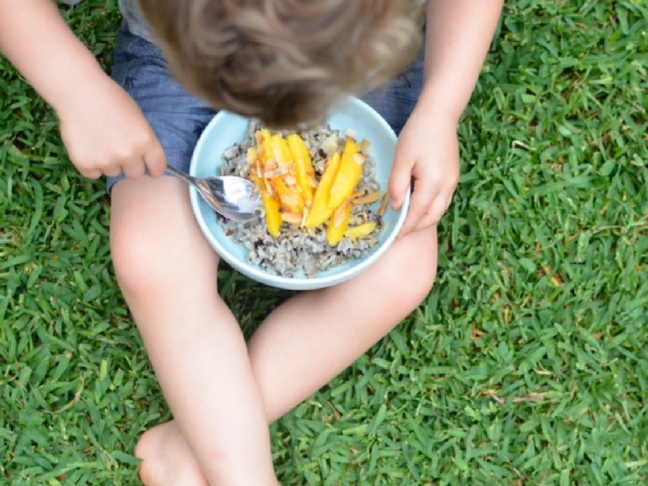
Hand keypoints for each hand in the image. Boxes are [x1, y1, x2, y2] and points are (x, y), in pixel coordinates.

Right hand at [55, 73, 165, 179]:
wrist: (79, 91)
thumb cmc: (110, 99)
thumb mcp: (138, 119)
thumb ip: (143, 141)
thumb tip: (144, 160)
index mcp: (145, 141)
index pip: (158, 166)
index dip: (155, 169)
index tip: (151, 171)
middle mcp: (128, 154)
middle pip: (135, 175)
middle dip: (129, 166)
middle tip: (118, 150)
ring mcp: (106, 161)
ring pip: (113, 172)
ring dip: (108, 162)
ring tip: (99, 140)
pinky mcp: (85, 164)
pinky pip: (93, 173)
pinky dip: (90, 164)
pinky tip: (86, 145)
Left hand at [388, 106, 459, 236]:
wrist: (439, 115)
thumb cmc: (417, 134)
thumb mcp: (401, 159)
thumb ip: (397, 185)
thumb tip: (395, 207)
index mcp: (433, 183)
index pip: (418, 213)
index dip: (406, 227)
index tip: (394, 236)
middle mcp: (446, 186)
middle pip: (432, 216)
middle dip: (416, 227)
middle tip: (400, 232)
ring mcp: (452, 181)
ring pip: (439, 210)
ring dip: (424, 220)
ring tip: (408, 222)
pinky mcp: (453, 176)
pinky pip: (443, 200)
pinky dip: (431, 209)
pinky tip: (419, 206)